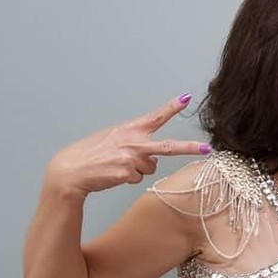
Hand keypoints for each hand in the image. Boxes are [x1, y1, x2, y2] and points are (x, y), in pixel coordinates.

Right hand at [45, 94, 210, 198]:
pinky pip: (137, 179)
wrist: (70, 171)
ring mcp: (131, 158)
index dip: (172, 107)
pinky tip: (113, 174)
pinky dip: (128, 179)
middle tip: (207, 149)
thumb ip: (134, 142)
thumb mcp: (112, 139)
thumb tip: (154, 157)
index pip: (155, 116)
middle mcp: (133, 142)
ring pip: (150, 168)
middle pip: (168, 146)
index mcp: (129, 130)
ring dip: (138, 170)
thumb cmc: (91, 155)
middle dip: (189, 148)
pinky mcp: (126, 173)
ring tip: (117, 166)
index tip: (187, 98)